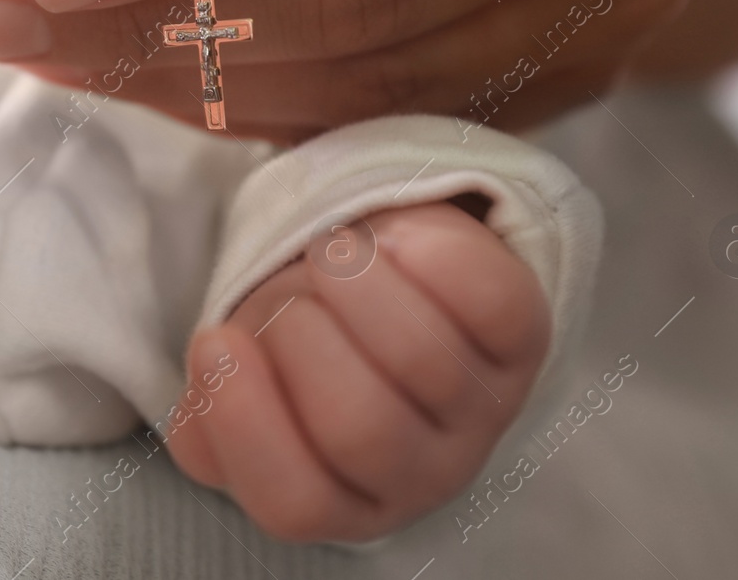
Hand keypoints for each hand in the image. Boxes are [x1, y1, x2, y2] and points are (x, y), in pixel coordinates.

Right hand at [165, 202, 547, 542]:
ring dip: (354, 279)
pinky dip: (433, 252)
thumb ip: (211, 408)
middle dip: (297, 333)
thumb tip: (213, 378)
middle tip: (287, 290)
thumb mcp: (248, 387)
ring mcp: (484, 409)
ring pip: (423, 359)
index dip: (247, 423)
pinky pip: (494, 301)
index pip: (295, 501)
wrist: (388, 284)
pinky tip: (394, 236)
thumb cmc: (305, 345)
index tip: (216, 340)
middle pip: (361, 427)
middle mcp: (425, 474)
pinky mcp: (526, 340)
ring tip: (330, 249)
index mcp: (344, 500)